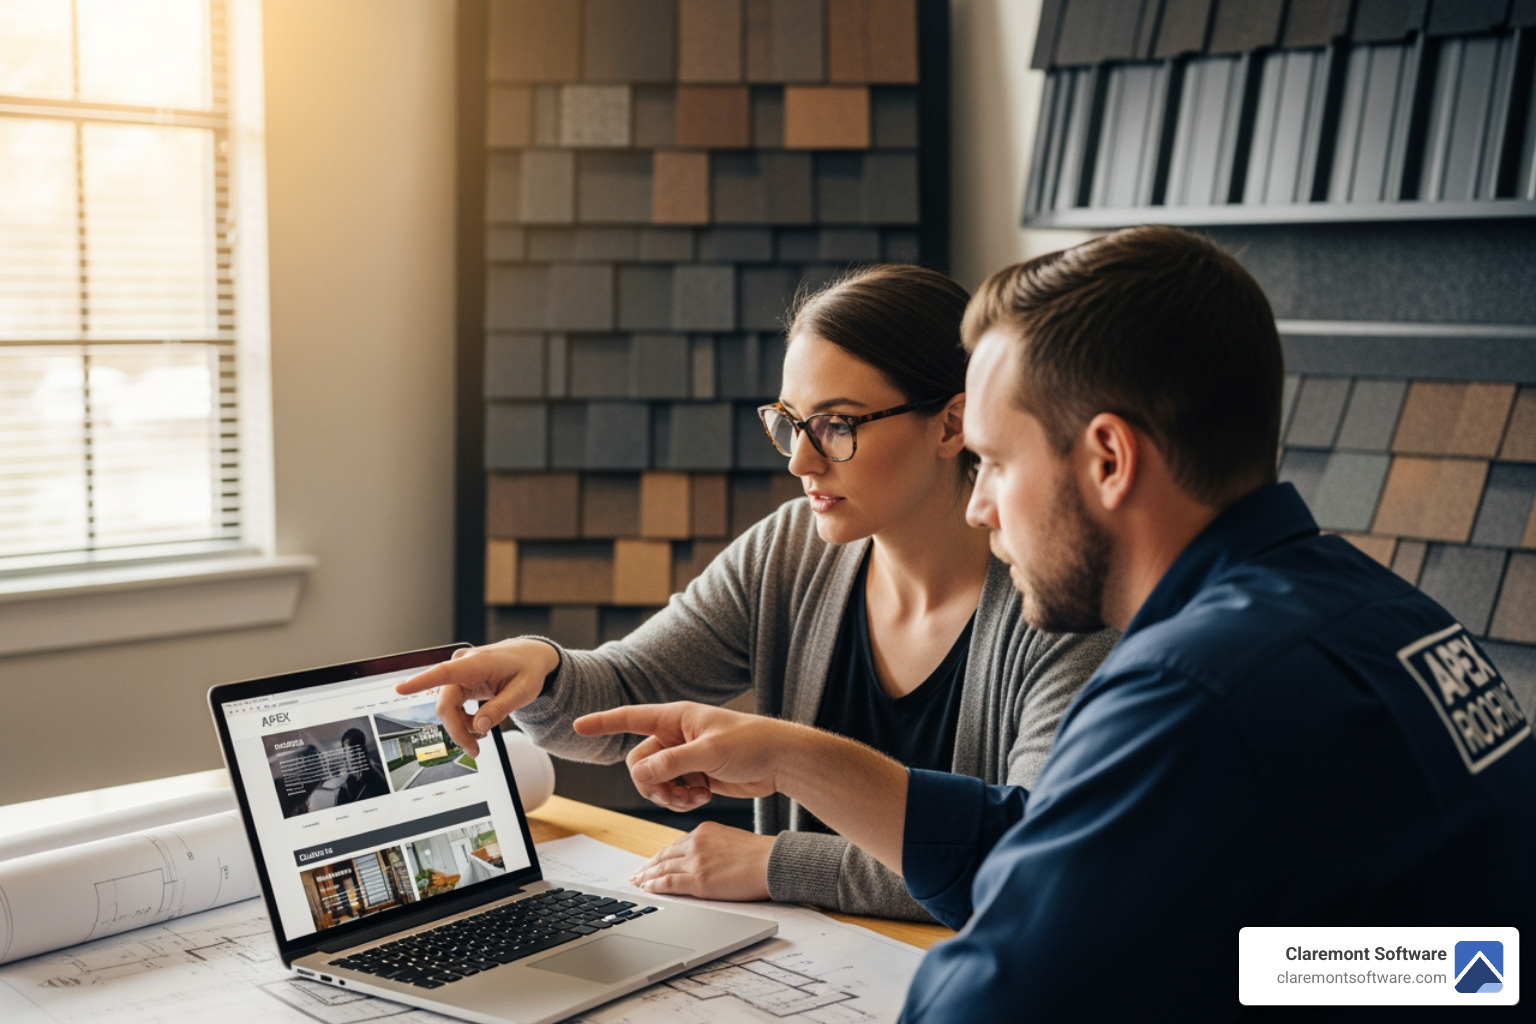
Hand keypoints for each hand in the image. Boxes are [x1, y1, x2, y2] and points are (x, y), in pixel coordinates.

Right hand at [394, 639, 559, 756]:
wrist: (530, 657)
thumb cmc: (528, 669)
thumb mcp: (523, 691)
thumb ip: (500, 708)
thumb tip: (478, 727)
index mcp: (477, 663)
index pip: (444, 673)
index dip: (421, 682)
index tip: (400, 689)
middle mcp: (462, 665)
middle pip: (445, 704)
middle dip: (457, 730)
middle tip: (474, 751)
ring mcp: (459, 674)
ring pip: (447, 708)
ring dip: (461, 726)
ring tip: (483, 734)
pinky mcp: (459, 682)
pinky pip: (452, 706)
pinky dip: (463, 720)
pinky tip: (478, 725)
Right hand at [574, 702, 801, 811]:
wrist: (780, 761)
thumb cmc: (750, 744)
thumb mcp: (708, 752)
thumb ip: (672, 762)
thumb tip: (640, 773)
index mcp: (677, 718)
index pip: (631, 717)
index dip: (604, 722)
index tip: (579, 726)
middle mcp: (676, 735)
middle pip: (640, 762)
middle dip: (652, 783)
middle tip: (675, 794)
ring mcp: (685, 756)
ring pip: (654, 781)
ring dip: (668, 795)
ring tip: (693, 797)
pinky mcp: (695, 775)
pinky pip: (672, 791)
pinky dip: (682, 799)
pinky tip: (702, 797)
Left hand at [628, 823, 772, 900]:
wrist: (771, 862)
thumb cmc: (758, 854)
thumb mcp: (730, 839)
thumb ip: (712, 846)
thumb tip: (703, 859)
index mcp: (703, 831)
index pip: (675, 845)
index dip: (660, 856)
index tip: (651, 862)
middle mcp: (695, 843)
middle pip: (664, 856)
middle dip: (648, 866)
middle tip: (637, 874)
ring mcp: (695, 861)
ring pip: (662, 869)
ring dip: (647, 877)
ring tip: (637, 883)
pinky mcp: (698, 880)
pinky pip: (669, 883)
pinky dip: (655, 886)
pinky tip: (647, 889)